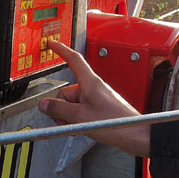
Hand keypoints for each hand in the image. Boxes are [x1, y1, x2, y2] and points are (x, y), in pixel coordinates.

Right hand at [38, 40, 150, 156]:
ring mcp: (96, 98)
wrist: (134, 134)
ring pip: (71, 104)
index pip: (73, 60)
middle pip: (66, 92)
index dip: (61, 50)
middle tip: (70, 121)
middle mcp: (93, 87)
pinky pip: (80, 110)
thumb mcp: (80, 118)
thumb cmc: (115, 123)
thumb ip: (59, 110)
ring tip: (80, 126)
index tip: (52, 44)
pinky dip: (77, 120)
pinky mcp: (99, 108)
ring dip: (70, 117)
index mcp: (90, 82)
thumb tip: (44, 105)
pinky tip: (83, 128)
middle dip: (62, 108)